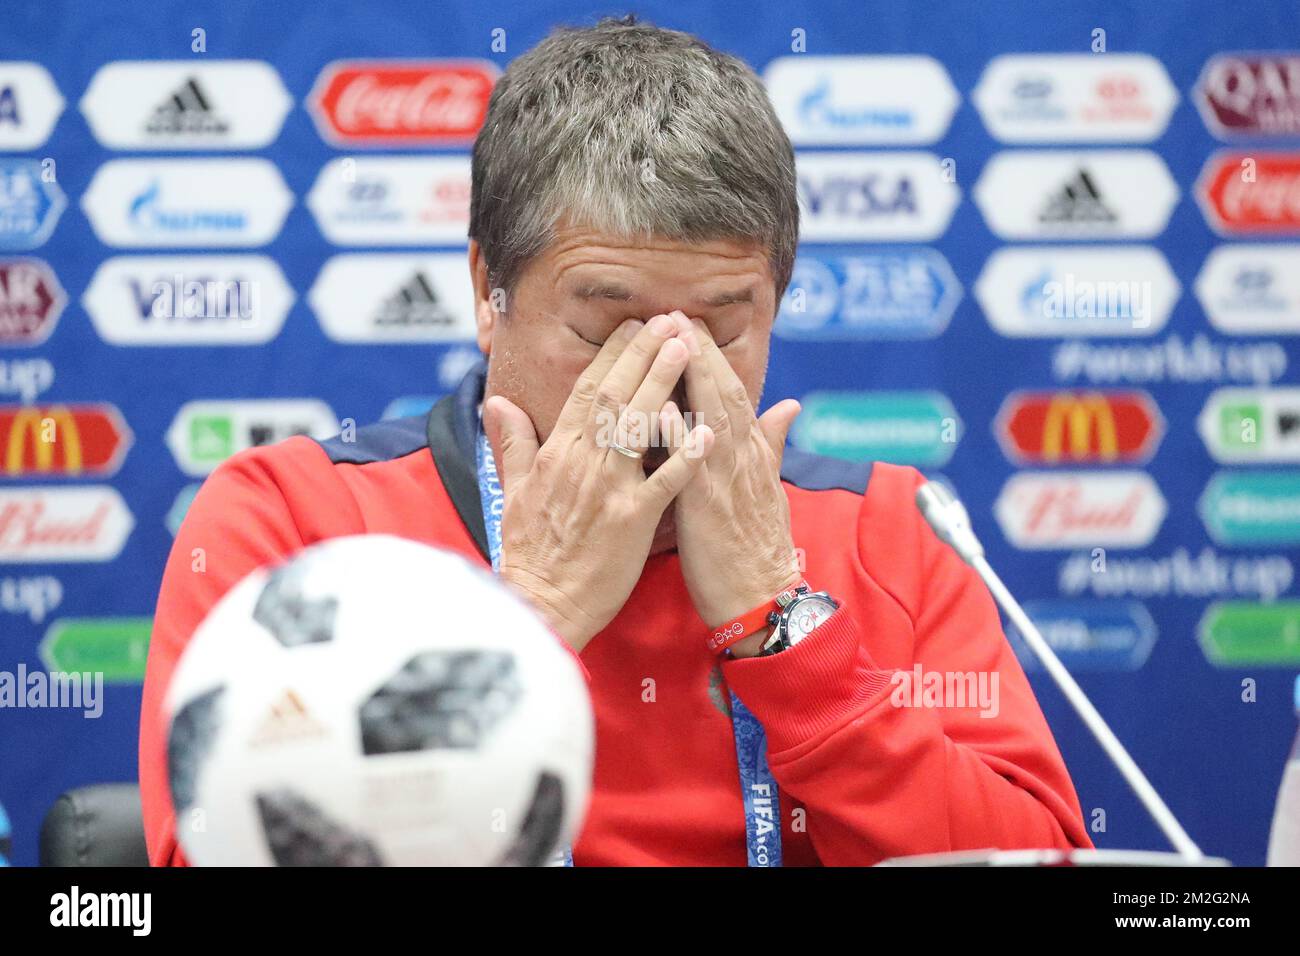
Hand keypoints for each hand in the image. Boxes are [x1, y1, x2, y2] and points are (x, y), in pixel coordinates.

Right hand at [483, 314, 714, 652]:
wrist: (540, 606)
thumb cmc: (530, 553)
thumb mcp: (513, 491)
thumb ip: (513, 443)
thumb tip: (497, 403)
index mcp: (557, 452)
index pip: (588, 390)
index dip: (614, 354)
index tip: (637, 325)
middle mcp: (583, 462)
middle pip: (617, 396)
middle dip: (645, 354)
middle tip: (672, 320)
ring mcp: (609, 490)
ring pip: (639, 425)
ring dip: (664, 384)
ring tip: (687, 349)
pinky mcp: (633, 521)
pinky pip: (664, 482)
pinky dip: (685, 456)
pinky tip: (707, 432)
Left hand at [661, 314, 802, 657]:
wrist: (760, 596)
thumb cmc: (756, 546)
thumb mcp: (770, 487)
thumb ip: (773, 442)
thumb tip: (789, 405)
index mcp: (750, 451)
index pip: (729, 391)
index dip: (709, 355)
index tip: (686, 321)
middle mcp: (740, 457)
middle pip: (721, 392)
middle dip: (698, 350)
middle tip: (674, 310)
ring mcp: (725, 479)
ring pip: (710, 415)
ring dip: (692, 374)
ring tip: (671, 337)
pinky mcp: (706, 506)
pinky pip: (691, 464)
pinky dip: (680, 434)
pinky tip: (662, 407)